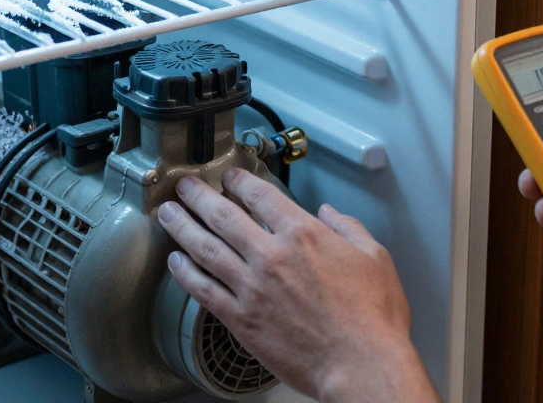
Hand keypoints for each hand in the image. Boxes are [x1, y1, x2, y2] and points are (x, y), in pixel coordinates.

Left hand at [157, 169, 439, 402]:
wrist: (360, 365)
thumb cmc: (372, 319)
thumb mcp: (375, 258)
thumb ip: (349, 228)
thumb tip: (331, 214)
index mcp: (304, 235)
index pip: (261, 195)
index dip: (240, 181)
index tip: (230, 177)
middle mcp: (271, 256)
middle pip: (223, 215)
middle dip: (199, 195)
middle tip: (185, 186)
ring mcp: (252, 287)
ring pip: (205, 248)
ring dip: (182, 226)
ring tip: (168, 214)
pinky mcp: (241, 319)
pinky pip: (203, 289)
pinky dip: (185, 273)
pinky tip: (176, 262)